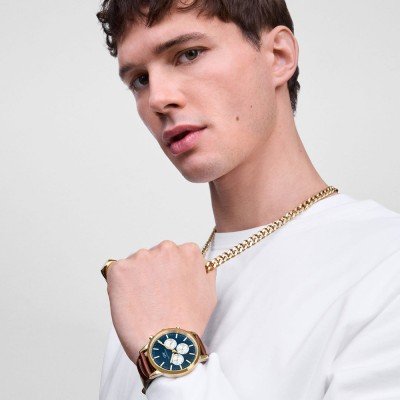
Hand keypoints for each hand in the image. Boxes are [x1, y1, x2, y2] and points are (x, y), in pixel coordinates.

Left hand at [106, 240, 216, 363]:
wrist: (166, 345)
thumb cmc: (188, 323)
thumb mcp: (209, 294)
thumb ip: (204, 272)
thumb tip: (201, 264)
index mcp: (188, 252)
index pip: (177, 253)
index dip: (171, 271)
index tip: (170, 286)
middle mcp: (165, 248)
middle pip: (155, 255)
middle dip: (153, 272)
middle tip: (155, 297)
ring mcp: (141, 257)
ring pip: (136, 264)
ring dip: (136, 278)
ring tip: (143, 303)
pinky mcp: (119, 269)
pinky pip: (116, 272)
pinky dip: (119, 285)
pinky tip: (130, 302)